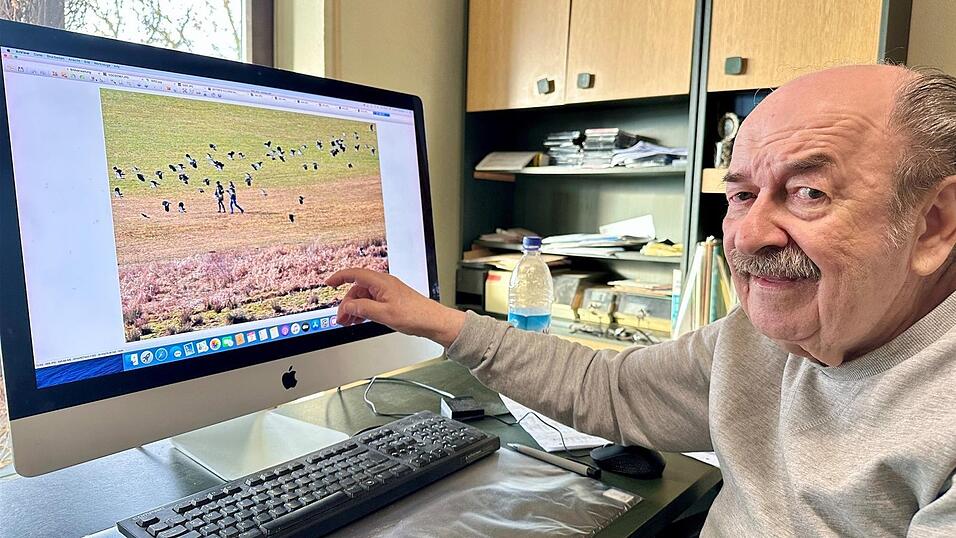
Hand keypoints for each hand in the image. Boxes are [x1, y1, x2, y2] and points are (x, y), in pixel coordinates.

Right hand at [326, 268, 465, 347]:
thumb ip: (362, 308)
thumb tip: (347, 305)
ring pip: (364, 297)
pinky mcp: (391, 300)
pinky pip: (372, 302)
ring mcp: (388, 292)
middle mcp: (384, 284)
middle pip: (357, 289)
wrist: (432, 321)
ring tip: (348, 322)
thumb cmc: (415, 315)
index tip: (329, 284)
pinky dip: (364, 310)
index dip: (339, 277)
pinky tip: (360, 319)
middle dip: (347, 303)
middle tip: (341, 318)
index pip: (355, 274)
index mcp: (381, 282)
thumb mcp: (383, 314)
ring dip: (354, 308)